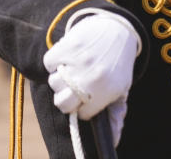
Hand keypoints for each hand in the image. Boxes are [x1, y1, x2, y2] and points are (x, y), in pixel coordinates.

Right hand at [43, 9, 140, 146]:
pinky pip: (49, 63)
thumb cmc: (117, 64)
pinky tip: (66, 58)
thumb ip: (116, 115)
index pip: (81, 114)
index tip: (87, 98)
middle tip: (75, 88)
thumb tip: (114, 141)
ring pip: (53, 83)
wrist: (116, 29)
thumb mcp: (122, 89)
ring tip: (72, 70)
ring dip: (60, 79)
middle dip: (67, 98)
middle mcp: (91, 77)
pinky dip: (54, 62)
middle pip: (62, 103)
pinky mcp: (67, 46)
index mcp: (106, 91)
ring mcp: (78, 61)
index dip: (83, 108)